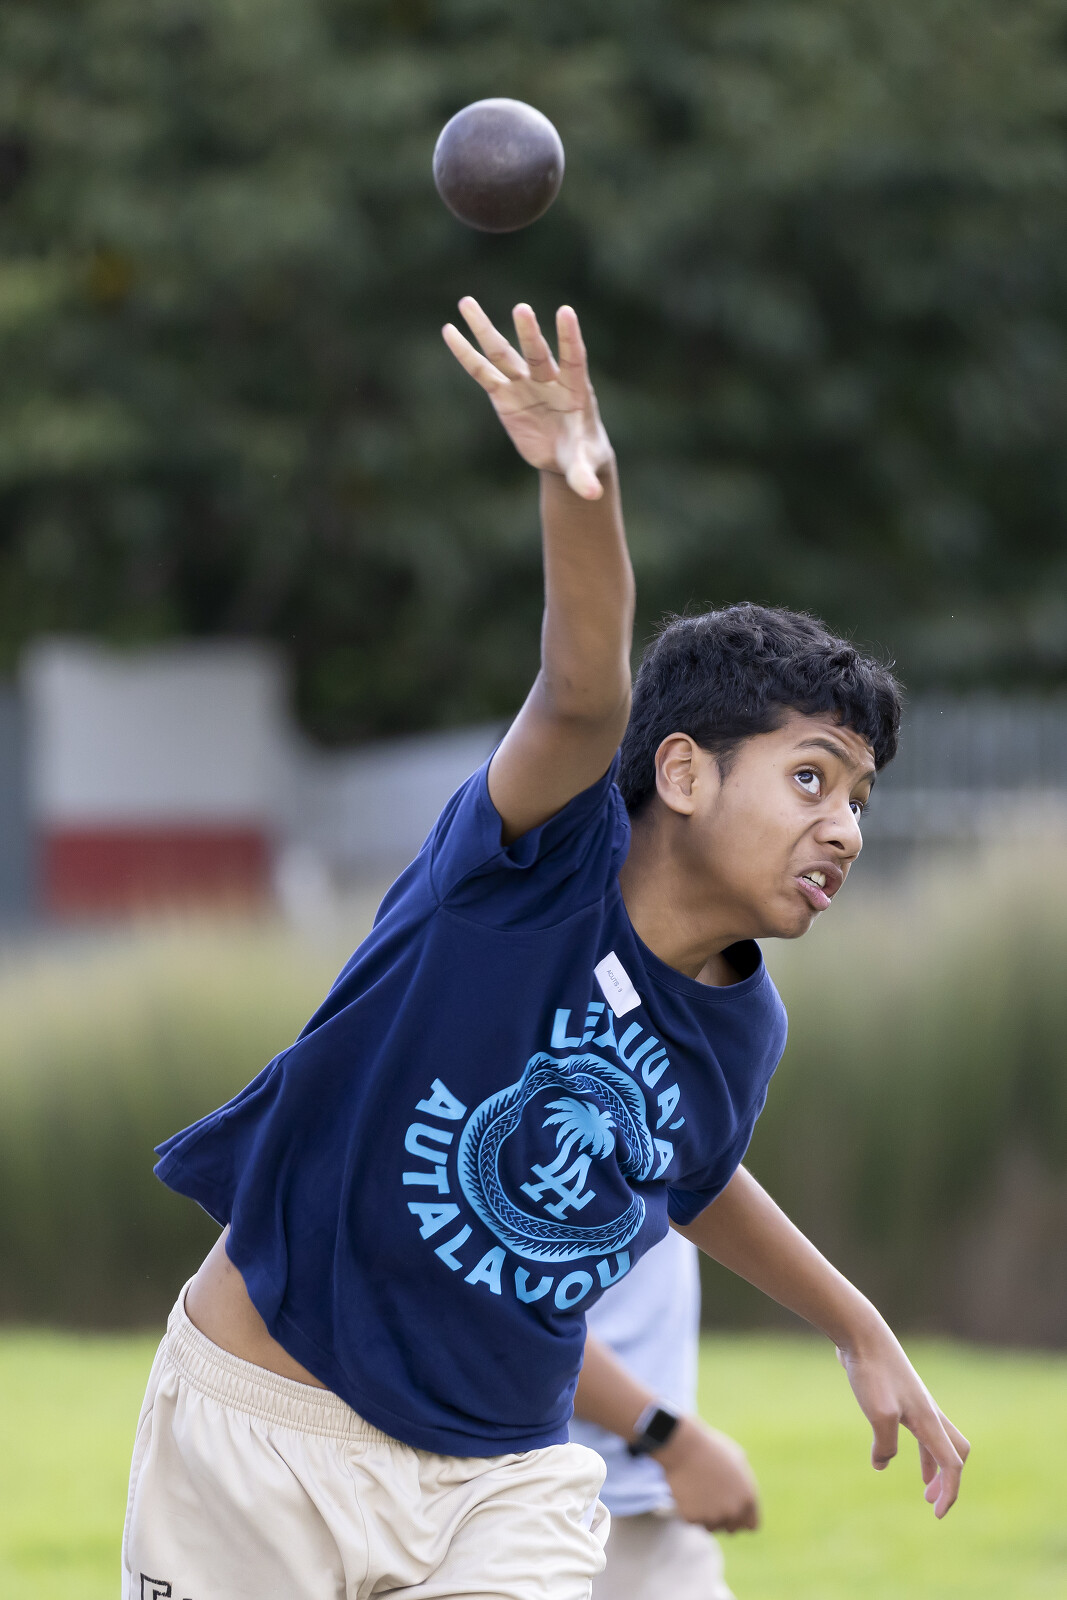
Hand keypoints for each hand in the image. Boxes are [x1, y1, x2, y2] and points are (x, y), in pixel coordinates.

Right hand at [442, 298, 612, 499]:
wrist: (567, 455)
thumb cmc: (582, 454)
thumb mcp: (583, 466)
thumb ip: (584, 476)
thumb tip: (590, 495)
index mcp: (575, 388)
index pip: (573, 357)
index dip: (569, 337)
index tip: (565, 311)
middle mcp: (547, 379)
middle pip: (536, 353)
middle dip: (529, 334)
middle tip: (522, 310)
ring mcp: (523, 383)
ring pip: (502, 354)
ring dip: (485, 329)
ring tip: (465, 302)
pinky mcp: (504, 394)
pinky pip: (482, 372)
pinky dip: (466, 354)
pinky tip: (449, 331)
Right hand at [654, 1415, 759, 1533]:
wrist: (684, 1447)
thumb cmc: (710, 1448)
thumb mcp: (736, 1458)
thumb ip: (743, 1480)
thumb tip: (742, 1489)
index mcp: (748, 1497)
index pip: (751, 1525)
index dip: (742, 1519)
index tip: (733, 1513)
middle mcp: (733, 1510)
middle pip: (731, 1529)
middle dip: (723, 1519)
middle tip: (712, 1503)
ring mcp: (713, 1516)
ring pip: (710, 1526)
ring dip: (705, 1515)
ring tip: (698, 1492)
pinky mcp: (692, 1517)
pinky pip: (692, 1520)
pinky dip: (688, 1509)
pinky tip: (687, 1491)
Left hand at [837, 1320, 970, 1517]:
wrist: (861, 1333)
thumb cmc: (872, 1372)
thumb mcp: (879, 1414)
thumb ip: (884, 1445)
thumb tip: (882, 1464)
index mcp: (930, 1420)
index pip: (953, 1464)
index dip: (950, 1492)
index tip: (936, 1514)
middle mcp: (928, 1412)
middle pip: (955, 1451)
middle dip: (949, 1480)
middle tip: (932, 1501)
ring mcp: (914, 1402)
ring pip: (936, 1440)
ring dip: (933, 1466)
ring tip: (925, 1487)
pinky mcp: (897, 1395)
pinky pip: (915, 1429)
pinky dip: (914, 1448)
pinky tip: (885, 1453)